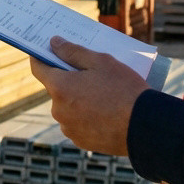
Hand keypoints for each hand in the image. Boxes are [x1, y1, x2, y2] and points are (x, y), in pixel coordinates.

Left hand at [29, 36, 150, 156]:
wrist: (145, 127)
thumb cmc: (124, 90)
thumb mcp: (101, 62)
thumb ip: (73, 51)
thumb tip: (54, 43)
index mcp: (59, 87)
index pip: (38, 68)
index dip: (41, 56)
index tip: (47, 50)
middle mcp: (58, 110)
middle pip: (57, 88)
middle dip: (69, 80)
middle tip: (91, 74)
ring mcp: (69, 128)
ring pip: (67, 107)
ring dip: (78, 100)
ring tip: (103, 95)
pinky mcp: (81, 141)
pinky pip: (77, 123)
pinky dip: (86, 117)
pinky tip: (105, 112)